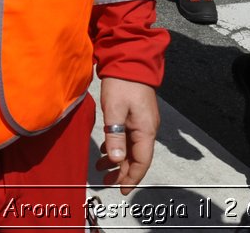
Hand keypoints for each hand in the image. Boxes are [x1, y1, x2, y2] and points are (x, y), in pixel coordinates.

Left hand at [95, 77, 158, 193]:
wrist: (130, 59)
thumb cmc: (122, 84)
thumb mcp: (115, 110)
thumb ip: (115, 136)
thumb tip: (117, 161)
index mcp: (146, 130)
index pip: (142, 162)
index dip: (132, 178)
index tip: (122, 191)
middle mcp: (148, 128)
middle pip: (138, 158)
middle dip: (123, 173)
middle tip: (106, 183)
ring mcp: (143, 122)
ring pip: (132, 149)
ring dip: (118, 161)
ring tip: (101, 170)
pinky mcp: (136, 116)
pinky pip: (129, 139)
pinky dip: (118, 148)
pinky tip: (105, 152)